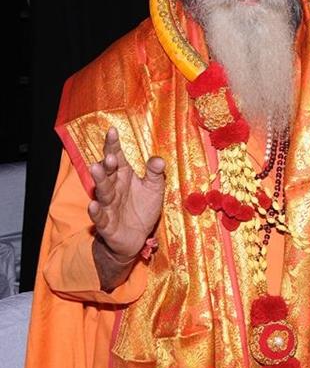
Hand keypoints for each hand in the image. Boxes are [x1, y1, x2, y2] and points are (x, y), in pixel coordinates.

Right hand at [88, 127, 165, 260]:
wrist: (137, 237)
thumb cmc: (143, 208)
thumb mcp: (154, 188)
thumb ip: (155, 173)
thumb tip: (158, 160)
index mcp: (123, 176)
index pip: (117, 157)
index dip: (113, 145)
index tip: (113, 130)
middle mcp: (113, 188)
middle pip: (107, 173)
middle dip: (107, 164)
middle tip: (110, 156)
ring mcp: (108, 206)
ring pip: (102, 192)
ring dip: (98, 180)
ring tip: (96, 168)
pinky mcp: (106, 224)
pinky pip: (100, 217)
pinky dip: (96, 212)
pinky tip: (93, 205)